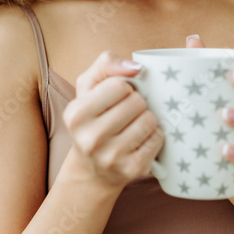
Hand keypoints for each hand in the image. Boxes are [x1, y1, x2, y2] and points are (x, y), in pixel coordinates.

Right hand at [60, 52, 164, 189]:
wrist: (92, 168)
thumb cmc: (92, 119)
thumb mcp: (89, 87)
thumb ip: (106, 65)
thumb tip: (136, 67)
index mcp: (75, 114)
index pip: (119, 85)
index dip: (122, 88)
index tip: (115, 98)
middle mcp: (90, 138)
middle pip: (136, 102)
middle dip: (136, 103)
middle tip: (126, 113)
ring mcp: (112, 157)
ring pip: (149, 120)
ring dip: (147, 118)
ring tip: (133, 125)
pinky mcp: (132, 169)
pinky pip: (158, 138)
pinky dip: (154, 135)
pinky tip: (141, 140)